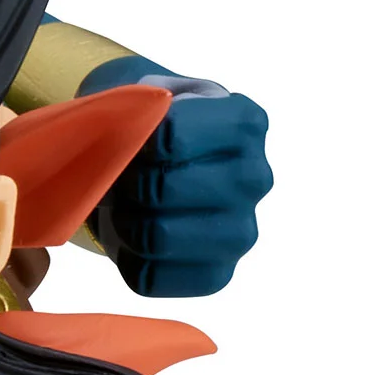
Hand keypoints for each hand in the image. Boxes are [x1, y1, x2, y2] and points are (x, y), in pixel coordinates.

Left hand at [87, 86, 272, 297]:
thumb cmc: (152, 127)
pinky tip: (136, 238)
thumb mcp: (142, 96)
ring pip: (156, 237)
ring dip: (122, 223)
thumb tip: (122, 135)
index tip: (128, 138)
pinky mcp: (217, 275)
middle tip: (119, 177)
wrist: (155, 168)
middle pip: (164, 190)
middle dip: (125, 186)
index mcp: (245, 124)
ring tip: (124, 206)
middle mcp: (254, 178)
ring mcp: (240, 233)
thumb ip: (132, 107)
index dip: (133, 143)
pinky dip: (127, 259)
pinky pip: (150, 277)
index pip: (173, 137)